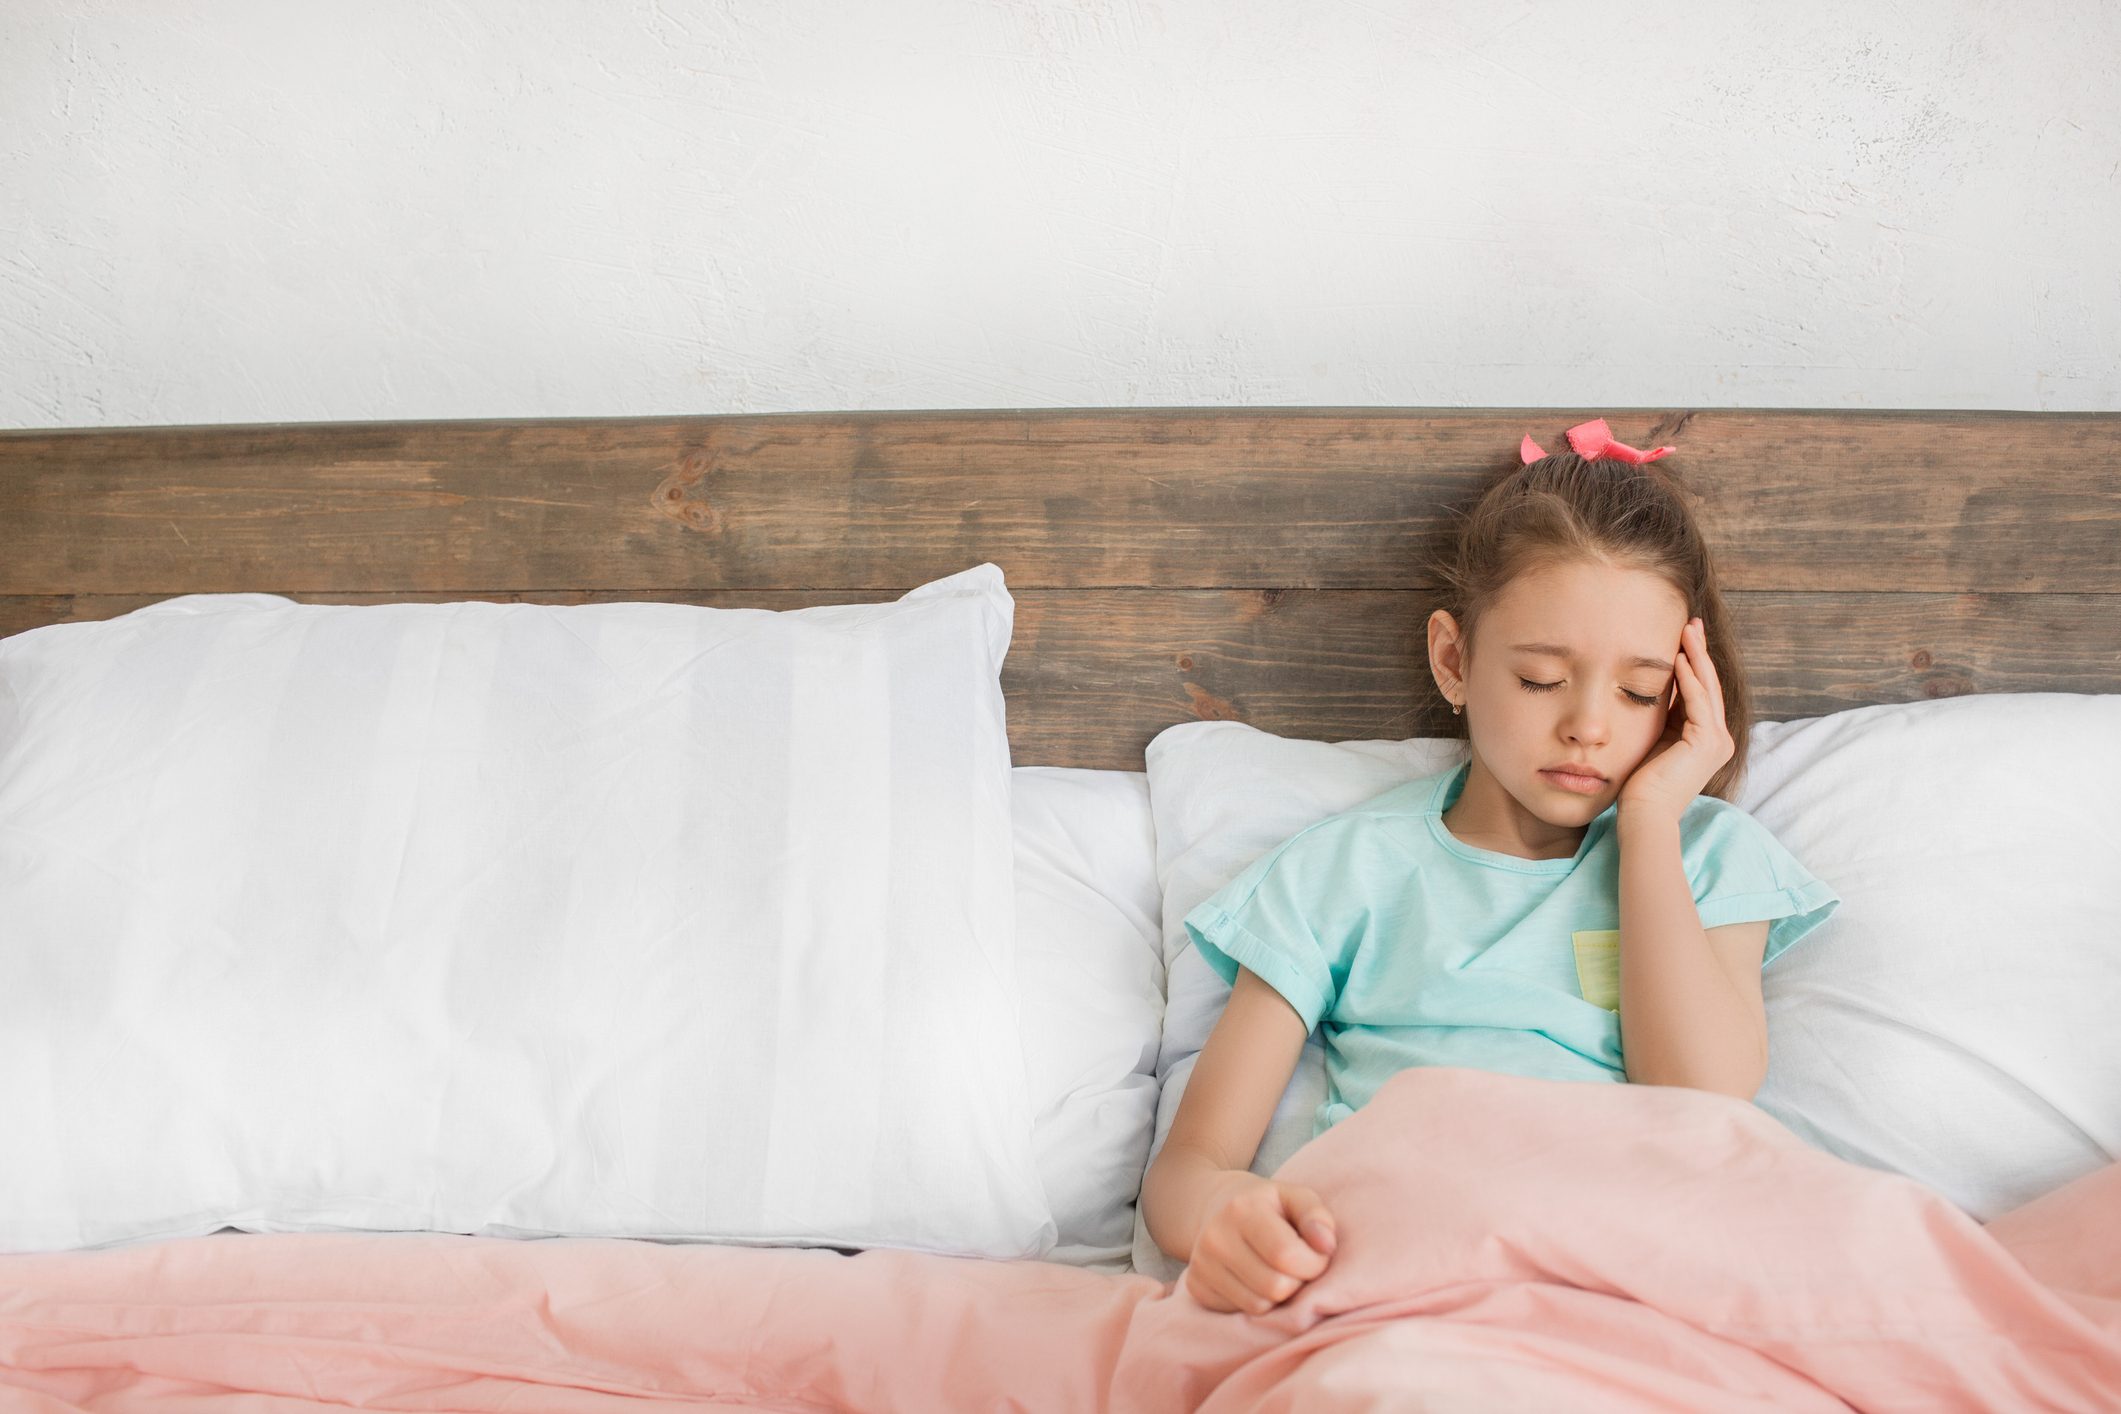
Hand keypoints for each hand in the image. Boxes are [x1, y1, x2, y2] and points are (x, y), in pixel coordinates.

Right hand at [1181, 1171, 1336, 1314]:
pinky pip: (1239, 1313)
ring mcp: (1200, 1264)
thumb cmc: (1268, 1207)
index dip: (1313, 1263)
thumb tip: (1326, 1247)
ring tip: (1275, 1272)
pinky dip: (1255, 1301)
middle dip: (1296, 1282)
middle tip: (1294, 1266)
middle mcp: (1215, 1237)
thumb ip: (1317, 1217)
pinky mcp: (1195, 1287)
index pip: (1287, 1256)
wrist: (1216, 1207)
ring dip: (1277, 1296)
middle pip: (1275, 1287)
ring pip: (1258, 1307)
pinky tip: (1254, 1280)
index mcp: (1243, 1209)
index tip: (1314, 1254)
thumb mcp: (1295, 1198)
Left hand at [1617, 616, 1733, 824]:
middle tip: (1691, 623)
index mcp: (1705, 739)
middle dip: (1699, 652)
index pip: (1701, 692)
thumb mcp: (1653, 739)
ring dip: (1696, 657)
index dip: (1693, 663)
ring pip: (1707, 688)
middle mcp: (1718, 739)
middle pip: (1709, 685)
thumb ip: (1661, 716)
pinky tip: (1678, 659)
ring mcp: (1716, 741)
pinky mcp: (1707, 743)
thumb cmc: (1640, 783)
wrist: (1642, 813)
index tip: (1682, 637)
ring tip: (1686, 630)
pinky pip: (1699, 702)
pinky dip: (1689, 679)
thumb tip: (1649, 688)